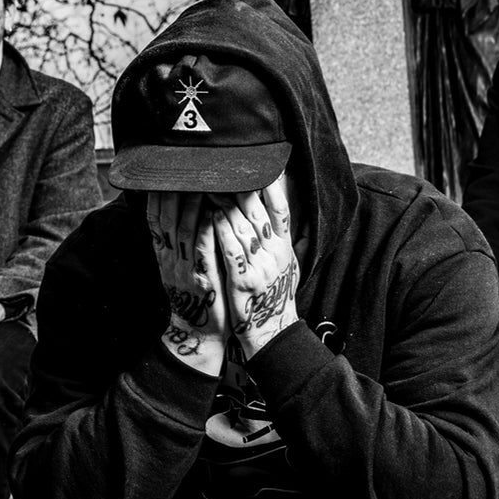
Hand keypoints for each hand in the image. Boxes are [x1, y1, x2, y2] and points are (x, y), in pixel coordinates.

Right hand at [148, 191, 227, 374]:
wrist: (198, 333)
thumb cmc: (194, 297)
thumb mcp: (176, 269)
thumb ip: (174, 244)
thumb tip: (175, 214)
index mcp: (163, 256)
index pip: (154, 220)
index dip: (157, 196)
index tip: (162, 175)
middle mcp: (171, 260)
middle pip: (167, 220)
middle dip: (173, 192)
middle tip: (183, 169)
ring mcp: (186, 269)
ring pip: (185, 230)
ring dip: (192, 205)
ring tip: (201, 183)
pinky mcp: (204, 279)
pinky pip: (204, 250)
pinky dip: (208, 230)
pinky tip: (215, 213)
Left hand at [212, 174, 299, 358]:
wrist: (270, 334)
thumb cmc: (274, 297)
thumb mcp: (288, 268)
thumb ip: (287, 242)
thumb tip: (289, 217)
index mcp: (285, 249)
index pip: (282, 210)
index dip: (273, 186)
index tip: (262, 165)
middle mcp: (275, 256)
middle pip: (260, 213)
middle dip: (242, 188)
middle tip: (226, 168)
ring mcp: (260, 268)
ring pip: (243, 228)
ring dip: (226, 203)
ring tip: (212, 184)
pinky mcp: (243, 282)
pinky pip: (231, 251)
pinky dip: (221, 231)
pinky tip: (210, 215)